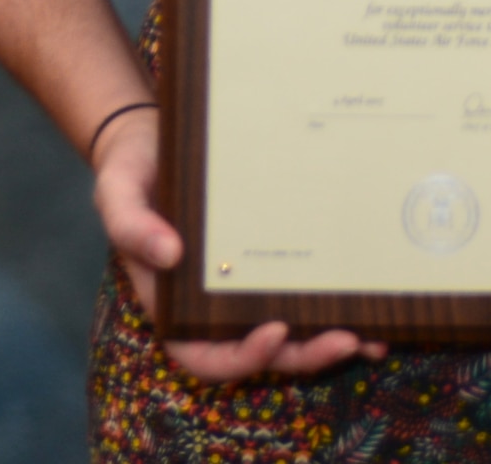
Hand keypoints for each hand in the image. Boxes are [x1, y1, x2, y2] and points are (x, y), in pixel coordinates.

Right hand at [91, 106, 386, 380]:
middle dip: (303, 354)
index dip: (240, 358)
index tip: (275, 333)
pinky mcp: (270, 250)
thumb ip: (131, 225)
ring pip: (289, 326)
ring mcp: (244, 277)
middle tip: (346, 339)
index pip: (202, 354)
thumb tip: (168, 255)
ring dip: (327, 336)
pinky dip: (333, 294)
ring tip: (372, 336)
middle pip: (259, 348)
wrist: (154, 133)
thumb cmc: (132, 168)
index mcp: (172, 300)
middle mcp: (212, 299)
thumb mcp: (118, 191)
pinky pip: (300, 281)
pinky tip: (370, 293)